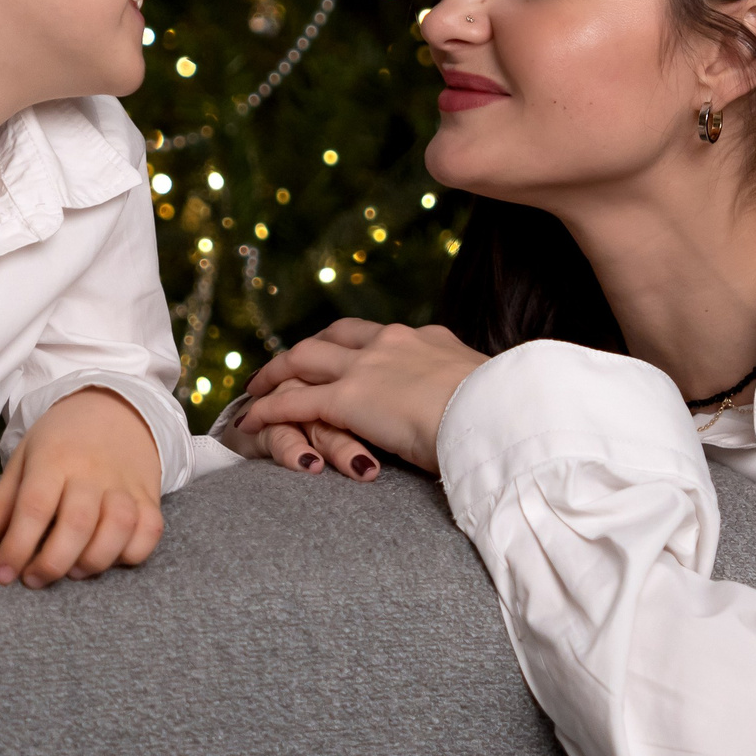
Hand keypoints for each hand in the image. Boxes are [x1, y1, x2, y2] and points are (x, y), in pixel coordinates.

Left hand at [0, 387, 164, 587]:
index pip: (34, 507)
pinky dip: (133, 553)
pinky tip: (112, 557)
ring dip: (94, 561)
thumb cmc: (62, 441)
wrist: (115, 408)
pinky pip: (150, 531)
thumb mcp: (24, 462)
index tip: (2, 575)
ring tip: (73, 572)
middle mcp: (92, 471)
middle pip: (76, 523)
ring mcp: (125, 484)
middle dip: (53, 563)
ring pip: (118, 529)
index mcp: (54, 459)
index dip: (16, 547)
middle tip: (34, 579)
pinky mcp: (149, 495)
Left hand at [233, 321, 489, 478]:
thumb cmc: (504, 411)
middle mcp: (392, 342)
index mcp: (428, 339)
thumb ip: (470, 391)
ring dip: (278, 371)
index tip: (344, 353)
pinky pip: (295, 402)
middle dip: (309, 349)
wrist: (497, 412)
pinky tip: (251, 419)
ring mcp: (366, 367)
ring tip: (257, 387)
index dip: (356, 344)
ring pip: (304, 359)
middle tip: (288, 364)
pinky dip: (269, 408)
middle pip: (334, 337)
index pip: (382, 335)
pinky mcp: (346, 398)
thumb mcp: (488, 390)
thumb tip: (484, 403)